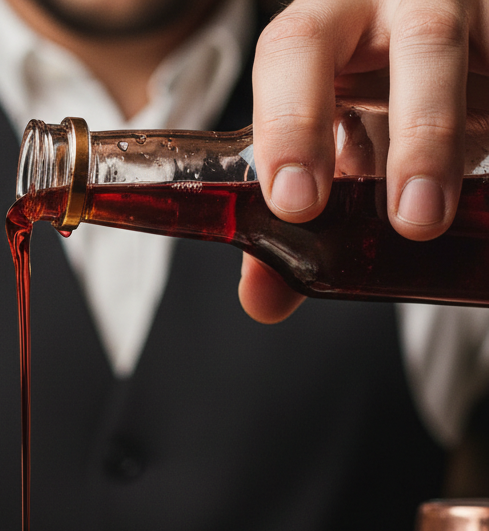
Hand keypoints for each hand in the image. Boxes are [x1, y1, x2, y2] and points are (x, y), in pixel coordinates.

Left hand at [240, 0, 488, 322]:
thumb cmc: (362, 103)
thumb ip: (290, 220)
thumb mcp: (324, 153)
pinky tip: (483, 194)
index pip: (292, 53)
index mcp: (324, 29)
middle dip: (421, 133)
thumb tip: (264, 300)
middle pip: (421, 40)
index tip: (295, 203)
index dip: (290, 125)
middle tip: (411, 221)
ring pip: (475, 53)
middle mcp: (397, 4)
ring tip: (438, 218)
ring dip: (458, 141)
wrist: (428, 57)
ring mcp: (470, 9)